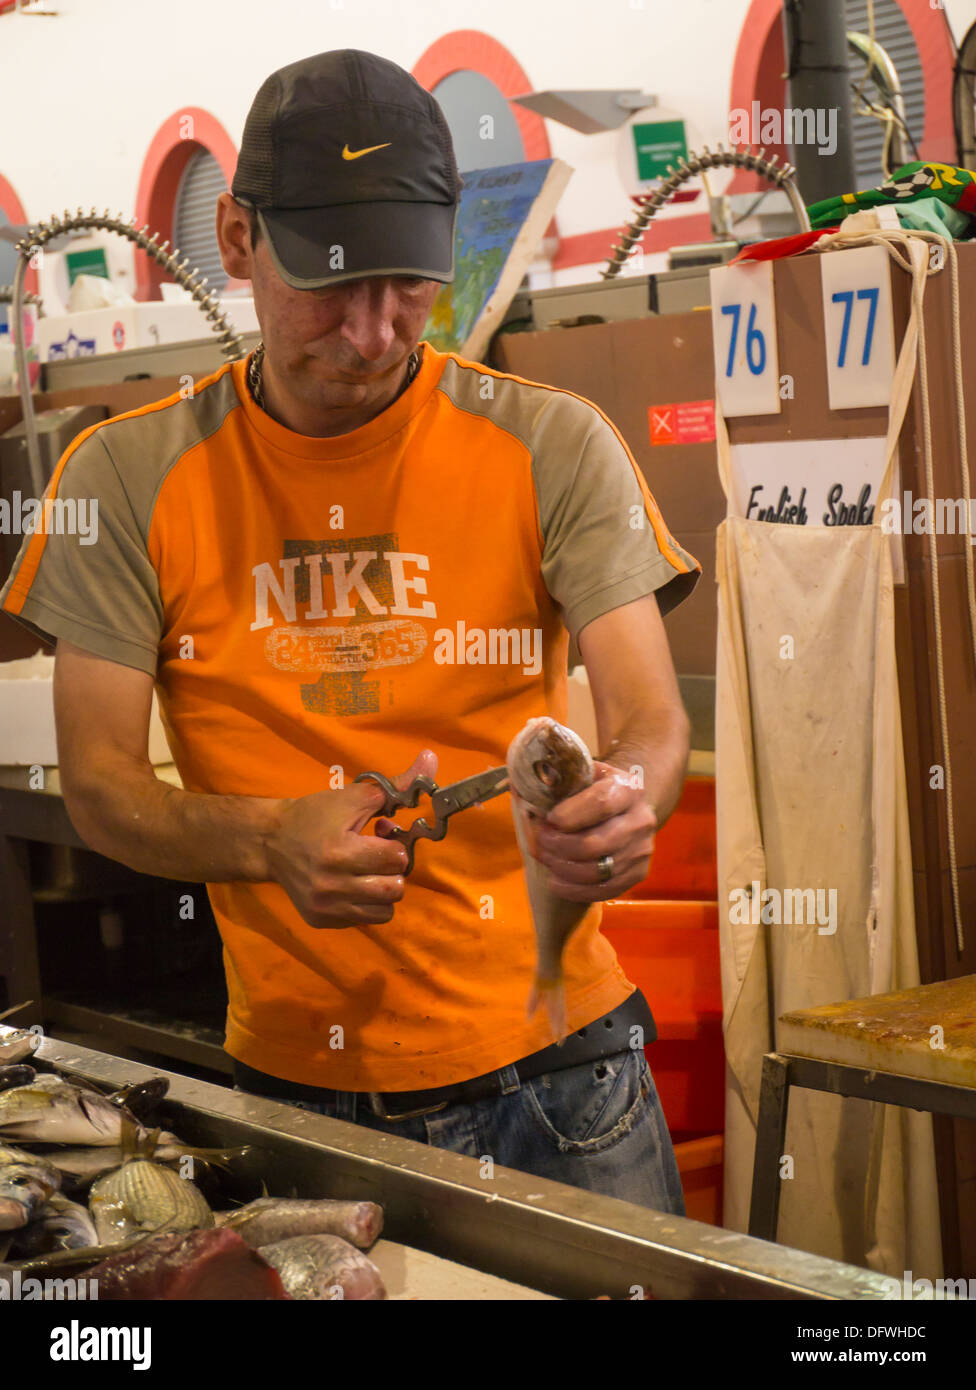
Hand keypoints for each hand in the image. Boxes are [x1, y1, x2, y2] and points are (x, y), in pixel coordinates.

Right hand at [265, 750, 437, 927]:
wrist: (270, 841)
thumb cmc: (314, 815)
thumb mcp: (354, 796)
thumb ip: (397, 784)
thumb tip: (431, 759)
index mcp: (340, 852)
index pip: (396, 859)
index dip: (395, 845)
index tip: (381, 836)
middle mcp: (332, 886)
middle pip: (395, 889)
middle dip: (393, 870)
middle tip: (378, 857)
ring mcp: (326, 908)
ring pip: (384, 911)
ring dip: (383, 890)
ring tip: (367, 872)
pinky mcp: (321, 920)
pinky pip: (363, 920)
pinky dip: (364, 904)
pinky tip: (351, 885)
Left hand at [528, 762, 656, 901]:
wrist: (623, 805)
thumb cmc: (592, 789)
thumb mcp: (579, 775)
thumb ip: (554, 781)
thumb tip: (518, 791)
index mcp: (628, 788)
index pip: (601, 803)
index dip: (570, 815)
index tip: (548, 819)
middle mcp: (641, 819)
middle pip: (595, 843)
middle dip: (558, 846)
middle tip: (539, 841)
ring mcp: (642, 850)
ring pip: (596, 871)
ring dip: (562, 868)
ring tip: (545, 858)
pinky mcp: (638, 873)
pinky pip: (603, 890)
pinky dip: (573, 890)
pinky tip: (555, 880)